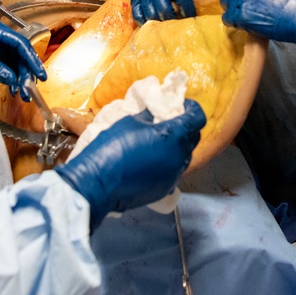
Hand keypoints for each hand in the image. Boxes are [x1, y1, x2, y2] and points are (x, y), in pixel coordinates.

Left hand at [0, 19, 46, 100]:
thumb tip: (13, 78)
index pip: (21, 43)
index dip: (32, 60)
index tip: (40, 74)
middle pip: (20, 54)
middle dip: (26, 73)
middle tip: (28, 91)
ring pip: (15, 62)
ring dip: (20, 77)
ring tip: (22, 94)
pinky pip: (6, 66)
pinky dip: (11, 78)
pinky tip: (13, 88)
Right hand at [54, 100, 205, 230]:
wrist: (98, 182)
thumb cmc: (112, 147)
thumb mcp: (131, 121)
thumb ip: (150, 116)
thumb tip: (157, 114)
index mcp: (173, 135)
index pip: (197, 118)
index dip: (191, 108)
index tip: (181, 105)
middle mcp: (180, 156)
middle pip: (193, 137)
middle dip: (184, 127)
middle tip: (168, 120)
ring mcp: (174, 175)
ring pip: (184, 155)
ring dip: (176, 146)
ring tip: (157, 141)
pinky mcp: (165, 189)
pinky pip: (173, 171)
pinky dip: (166, 162)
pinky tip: (149, 159)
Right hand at [124, 0, 195, 23]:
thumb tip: (190, 11)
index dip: (188, 10)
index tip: (191, 17)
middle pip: (164, 8)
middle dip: (172, 19)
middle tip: (176, 23)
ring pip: (150, 13)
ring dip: (158, 22)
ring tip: (164, 25)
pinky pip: (137, 14)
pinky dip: (144, 22)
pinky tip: (150, 23)